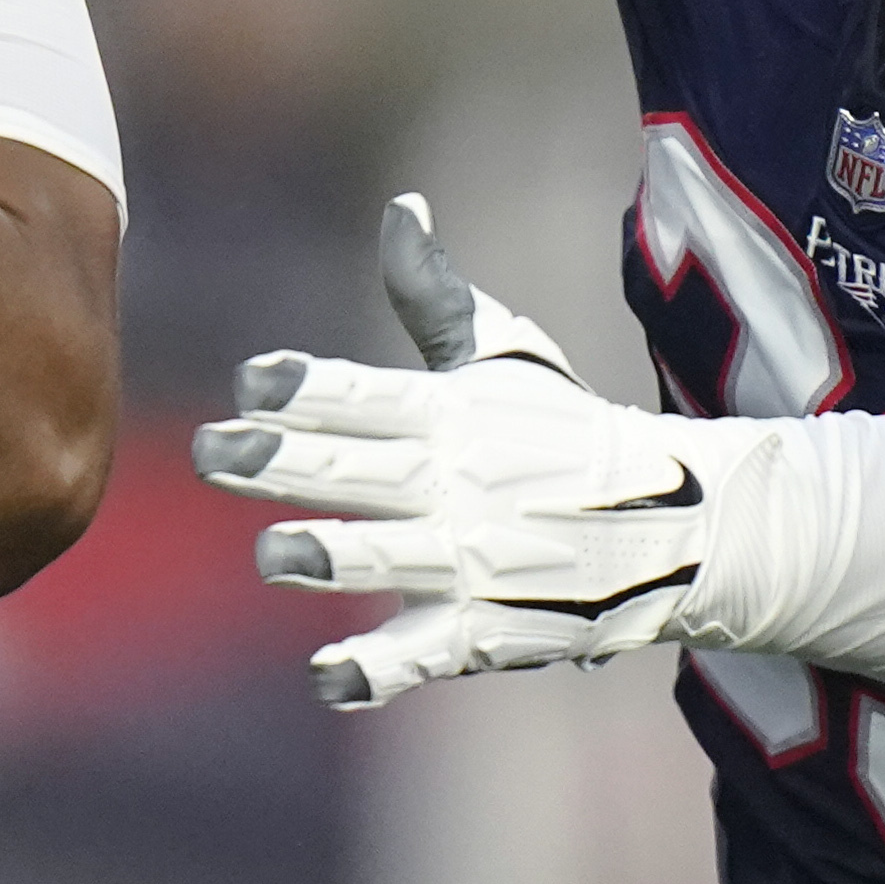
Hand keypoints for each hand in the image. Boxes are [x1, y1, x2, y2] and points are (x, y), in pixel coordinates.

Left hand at [196, 195, 757, 708]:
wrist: (675, 525)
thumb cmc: (564, 432)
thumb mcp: (505, 356)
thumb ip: (434, 292)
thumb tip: (398, 207)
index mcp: (450, 414)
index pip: (366, 394)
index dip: (306, 387)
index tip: (252, 381)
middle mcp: (455, 484)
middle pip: (356, 470)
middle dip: (277, 463)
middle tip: (209, 454)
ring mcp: (471, 561)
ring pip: (389, 559)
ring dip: (333, 556)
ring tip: (276, 554)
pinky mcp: (484, 632)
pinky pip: (424, 655)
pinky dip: (377, 670)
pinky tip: (327, 675)